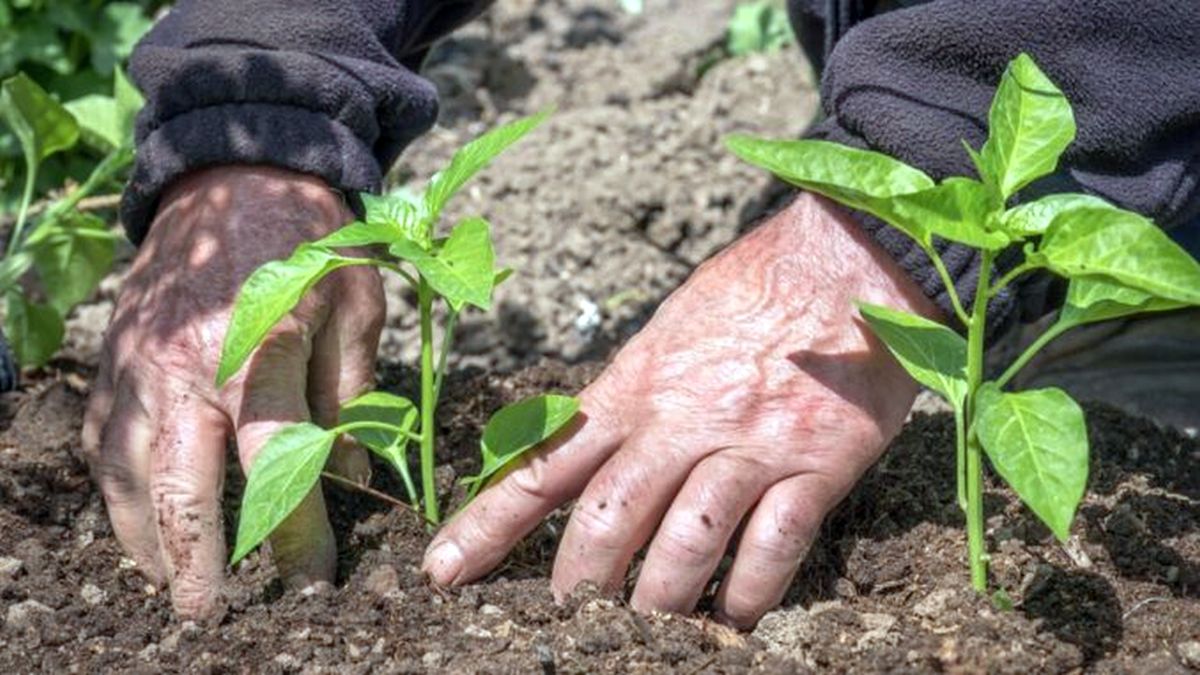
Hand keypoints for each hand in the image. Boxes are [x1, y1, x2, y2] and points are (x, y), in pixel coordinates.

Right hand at [82, 166, 384, 617]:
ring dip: (145, 538)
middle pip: (178, 486)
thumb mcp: (358, 307)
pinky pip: (102, 440)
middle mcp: (184, 366)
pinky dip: (118, 489)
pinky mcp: (113, 359)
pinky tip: (141, 518)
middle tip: (209, 614)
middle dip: (193, 561)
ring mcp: (137, 364)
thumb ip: (353, 397)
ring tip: (173, 581)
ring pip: (124, 472)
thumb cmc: (311, 239)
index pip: (275, 468)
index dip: (293, 534)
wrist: (234, 173)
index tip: (312, 580)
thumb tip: (353, 480)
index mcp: (257, 353)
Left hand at [424, 192, 938, 627]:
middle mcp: (680, 420)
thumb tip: (590, 444)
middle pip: (606, 520)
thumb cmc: (754, 285)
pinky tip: (737, 618)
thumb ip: (630, 391)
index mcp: (634, 385)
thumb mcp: (668, 328)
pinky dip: (750, 594)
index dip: (488, 526)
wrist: (850, 252)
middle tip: (565, 622)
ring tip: (645, 634)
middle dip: (577, 585)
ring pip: (683, 546)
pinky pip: (774, 547)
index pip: (543, 466)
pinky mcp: (816, 464)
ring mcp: (748, 445)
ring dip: (658, 603)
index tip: (444, 573)